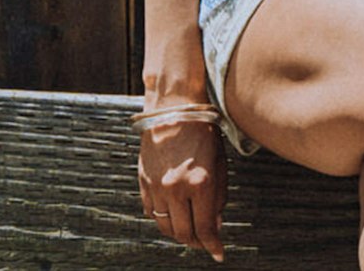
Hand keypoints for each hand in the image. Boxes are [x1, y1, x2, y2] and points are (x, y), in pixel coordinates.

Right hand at [139, 118, 227, 260]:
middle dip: (196, 242)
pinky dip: (163, 219)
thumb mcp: (220, 164)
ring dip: (178, 233)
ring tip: (190, 231)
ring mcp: (157, 187)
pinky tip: (173, 215)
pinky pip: (152, 213)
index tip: (219, 253)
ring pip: (165, 227)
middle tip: (205, 243)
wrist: (174, 110)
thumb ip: (218, 197)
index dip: (213, 245)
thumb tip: (215, 226)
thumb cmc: (202, 133)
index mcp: (200, 183)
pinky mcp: (144, 183)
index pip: (205, 228)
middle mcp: (176, 189)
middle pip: (183, 233)